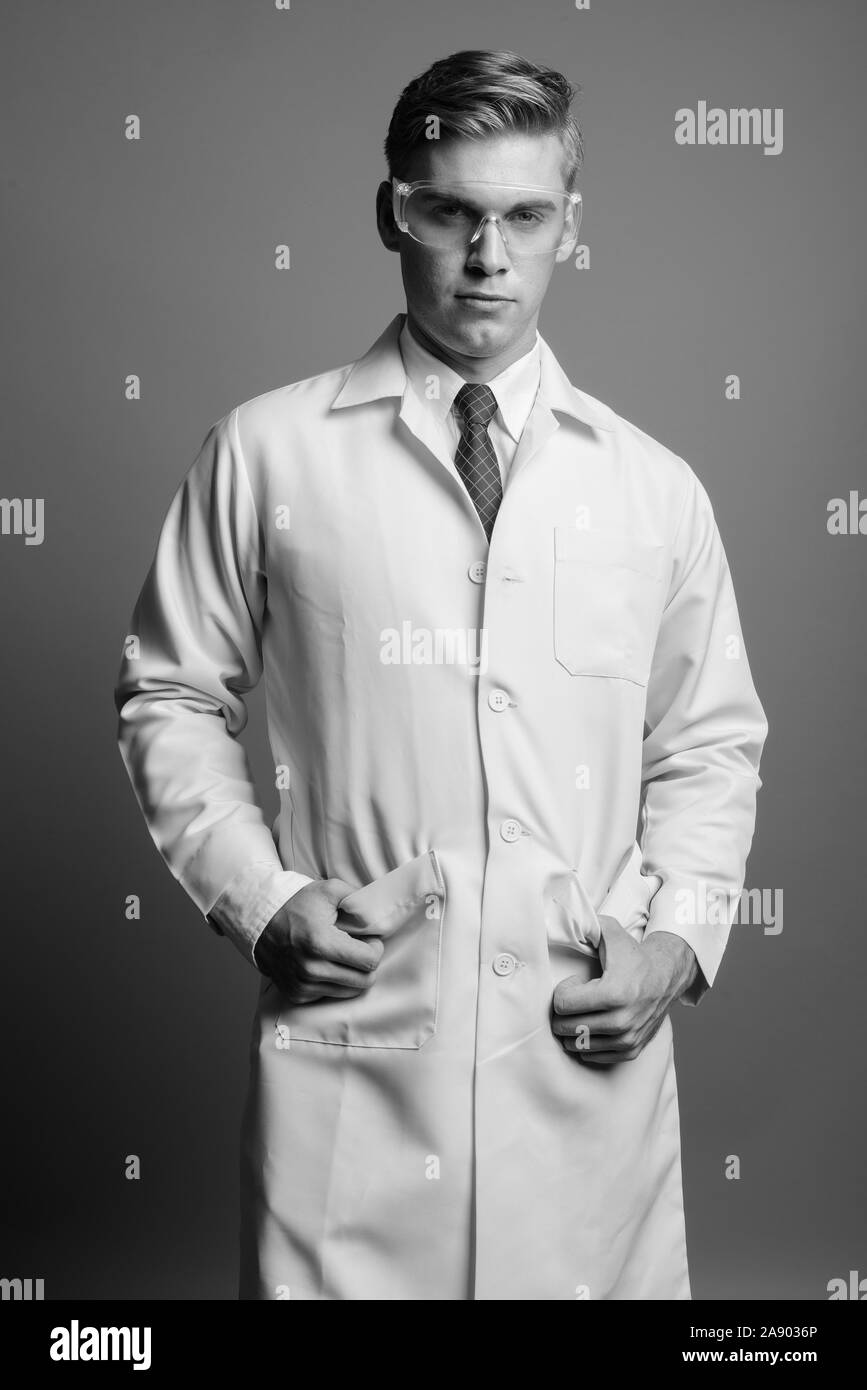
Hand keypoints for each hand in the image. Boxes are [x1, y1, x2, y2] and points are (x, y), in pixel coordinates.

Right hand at [253, 878, 383, 1002]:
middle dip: (366, 964)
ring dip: (351, 974)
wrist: (260, 920)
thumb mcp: (330, 890)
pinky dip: (333, 982)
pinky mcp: (297, 994)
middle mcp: (311, 969)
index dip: (375, 948)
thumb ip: (359, 901)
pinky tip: (325, 964)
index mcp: (321, 943)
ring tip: (340, 955)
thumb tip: (379, 917)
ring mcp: (303, 985)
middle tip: (358, 949)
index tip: (368, 939)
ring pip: (349, 991)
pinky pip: (330, 995)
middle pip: (364, 981)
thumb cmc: (298, 904)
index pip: (370, 961)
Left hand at [551, 917, 697, 1064]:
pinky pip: (592, 1055)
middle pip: (566, 1027)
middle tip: (575, 998)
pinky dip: (586, 1042)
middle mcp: (622, 1020)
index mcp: (614, 993)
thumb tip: (560, 917)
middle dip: (562, 1012)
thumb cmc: (633, 955)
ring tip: (584, 1010)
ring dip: (572, 1028)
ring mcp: (627, 1038)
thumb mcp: (610, 932)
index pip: (563, 1005)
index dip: (563, 991)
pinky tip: (593, 1023)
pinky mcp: (630, 1049)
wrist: (666, 976)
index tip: (575, 983)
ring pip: (577, 1044)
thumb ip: (585, 923)